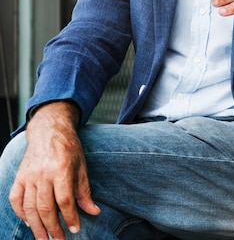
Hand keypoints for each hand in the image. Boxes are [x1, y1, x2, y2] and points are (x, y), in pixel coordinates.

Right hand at [9, 102, 100, 238]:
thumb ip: (85, 191)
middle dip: (53, 228)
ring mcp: (28, 175)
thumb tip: (93, 212)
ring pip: (29, 207)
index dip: (70, 218)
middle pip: (45, 208)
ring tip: (44, 239)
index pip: (65, 200)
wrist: (49, 130)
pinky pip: (16, 199)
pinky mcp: (19, 176)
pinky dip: (21, 213)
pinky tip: (29, 222)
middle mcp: (43, 173)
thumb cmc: (68, 147)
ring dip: (36, 226)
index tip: (75, 229)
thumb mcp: (82, 166)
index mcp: (61, 169)